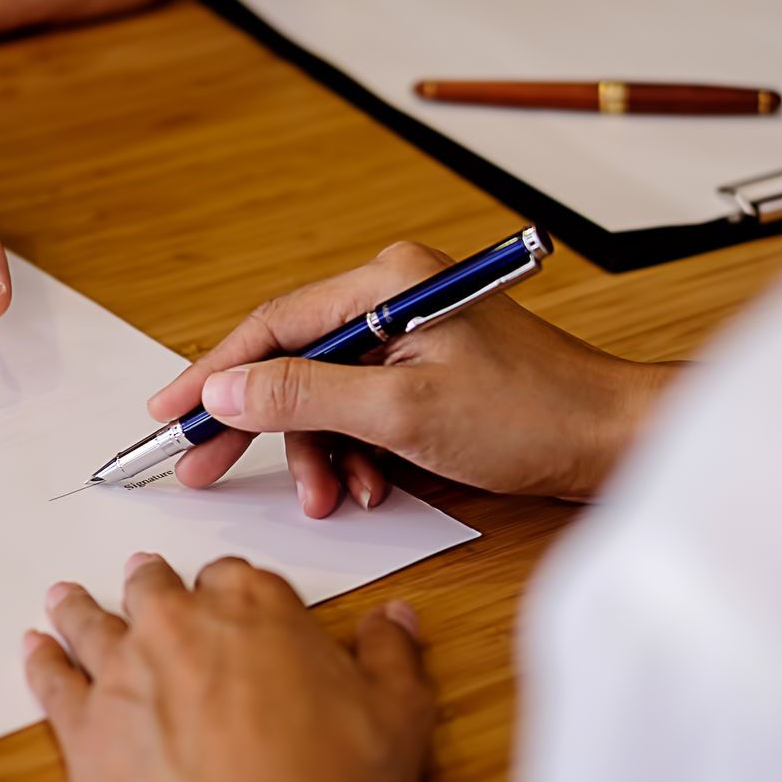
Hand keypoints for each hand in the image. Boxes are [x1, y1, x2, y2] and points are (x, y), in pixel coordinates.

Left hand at [24, 554, 428, 781]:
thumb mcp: (398, 714)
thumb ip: (390, 657)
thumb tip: (394, 621)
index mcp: (258, 609)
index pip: (235, 577)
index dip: (232, 589)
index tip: (229, 597)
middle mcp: (184, 627)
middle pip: (155, 589)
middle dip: (151, 584)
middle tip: (144, 578)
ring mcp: (126, 676)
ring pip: (93, 625)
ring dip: (79, 608)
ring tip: (66, 598)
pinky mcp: (85, 733)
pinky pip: (52, 683)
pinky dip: (42, 663)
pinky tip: (35, 652)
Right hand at [148, 242, 679, 512]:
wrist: (612, 440)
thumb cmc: (530, 415)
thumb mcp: (402, 413)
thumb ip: (306, 398)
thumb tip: (227, 392)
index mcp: (389, 281)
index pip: (274, 323)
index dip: (213, 372)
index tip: (169, 415)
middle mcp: (397, 296)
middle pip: (295, 360)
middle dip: (260, 425)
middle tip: (207, 473)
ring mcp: (415, 334)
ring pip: (328, 396)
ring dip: (321, 453)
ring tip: (336, 499)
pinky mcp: (431, 371)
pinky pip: (365, 411)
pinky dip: (359, 454)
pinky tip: (374, 488)